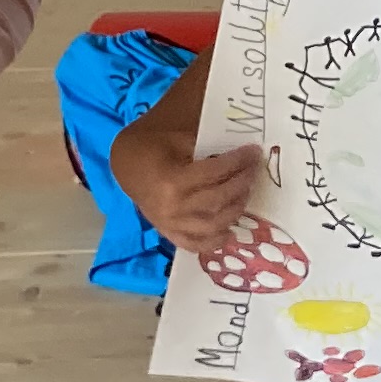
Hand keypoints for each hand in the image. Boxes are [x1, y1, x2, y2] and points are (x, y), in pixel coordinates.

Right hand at [110, 116, 263, 254]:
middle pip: (217, 200)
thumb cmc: (154, 147)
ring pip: (212, 225)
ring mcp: (169, 225)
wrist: (127, 165)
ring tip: (246, 193)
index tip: (253, 152)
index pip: (214, 173)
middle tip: (254, 170)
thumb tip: (240, 151)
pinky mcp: (169, 233)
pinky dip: (214, 241)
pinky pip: (195, 244)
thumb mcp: (179, 137)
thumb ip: (208, 145)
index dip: (237, 162)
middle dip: (241, 184)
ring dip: (235, 210)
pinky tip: (230, 231)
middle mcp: (171, 208)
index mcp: (172, 180)